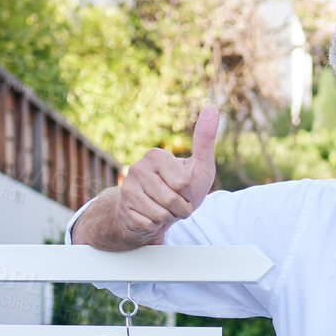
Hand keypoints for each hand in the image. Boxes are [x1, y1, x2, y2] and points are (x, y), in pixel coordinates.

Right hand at [114, 105, 218, 244]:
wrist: (156, 213)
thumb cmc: (182, 189)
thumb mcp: (199, 166)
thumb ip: (205, 141)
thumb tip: (212, 108)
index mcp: (155, 155)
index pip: (182, 182)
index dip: (188, 193)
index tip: (183, 190)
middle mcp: (137, 168)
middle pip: (171, 200)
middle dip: (180, 209)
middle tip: (175, 203)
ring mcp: (127, 189)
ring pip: (159, 215)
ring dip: (168, 219)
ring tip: (164, 210)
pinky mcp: (123, 209)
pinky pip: (148, 225)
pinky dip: (155, 227)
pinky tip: (151, 218)